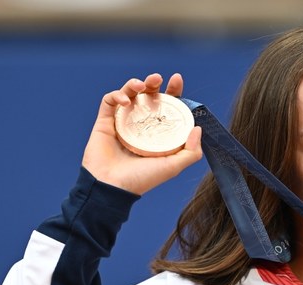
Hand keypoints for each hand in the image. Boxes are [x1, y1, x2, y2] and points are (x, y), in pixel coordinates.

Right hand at [82, 73, 202, 194]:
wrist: (111, 188)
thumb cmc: (142, 180)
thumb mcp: (173, 166)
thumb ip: (191, 151)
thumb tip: (198, 128)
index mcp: (156, 132)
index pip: (167, 106)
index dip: (173, 91)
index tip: (177, 80)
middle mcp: (140, 125)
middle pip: (148, 96)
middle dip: (153, 83)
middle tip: (157, 78)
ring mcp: (122, 122)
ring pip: (128, 94)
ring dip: (134, 84)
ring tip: (141, 85)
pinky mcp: (104, 122)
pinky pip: (110, 101)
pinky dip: (117, 95)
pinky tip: (126, 102)